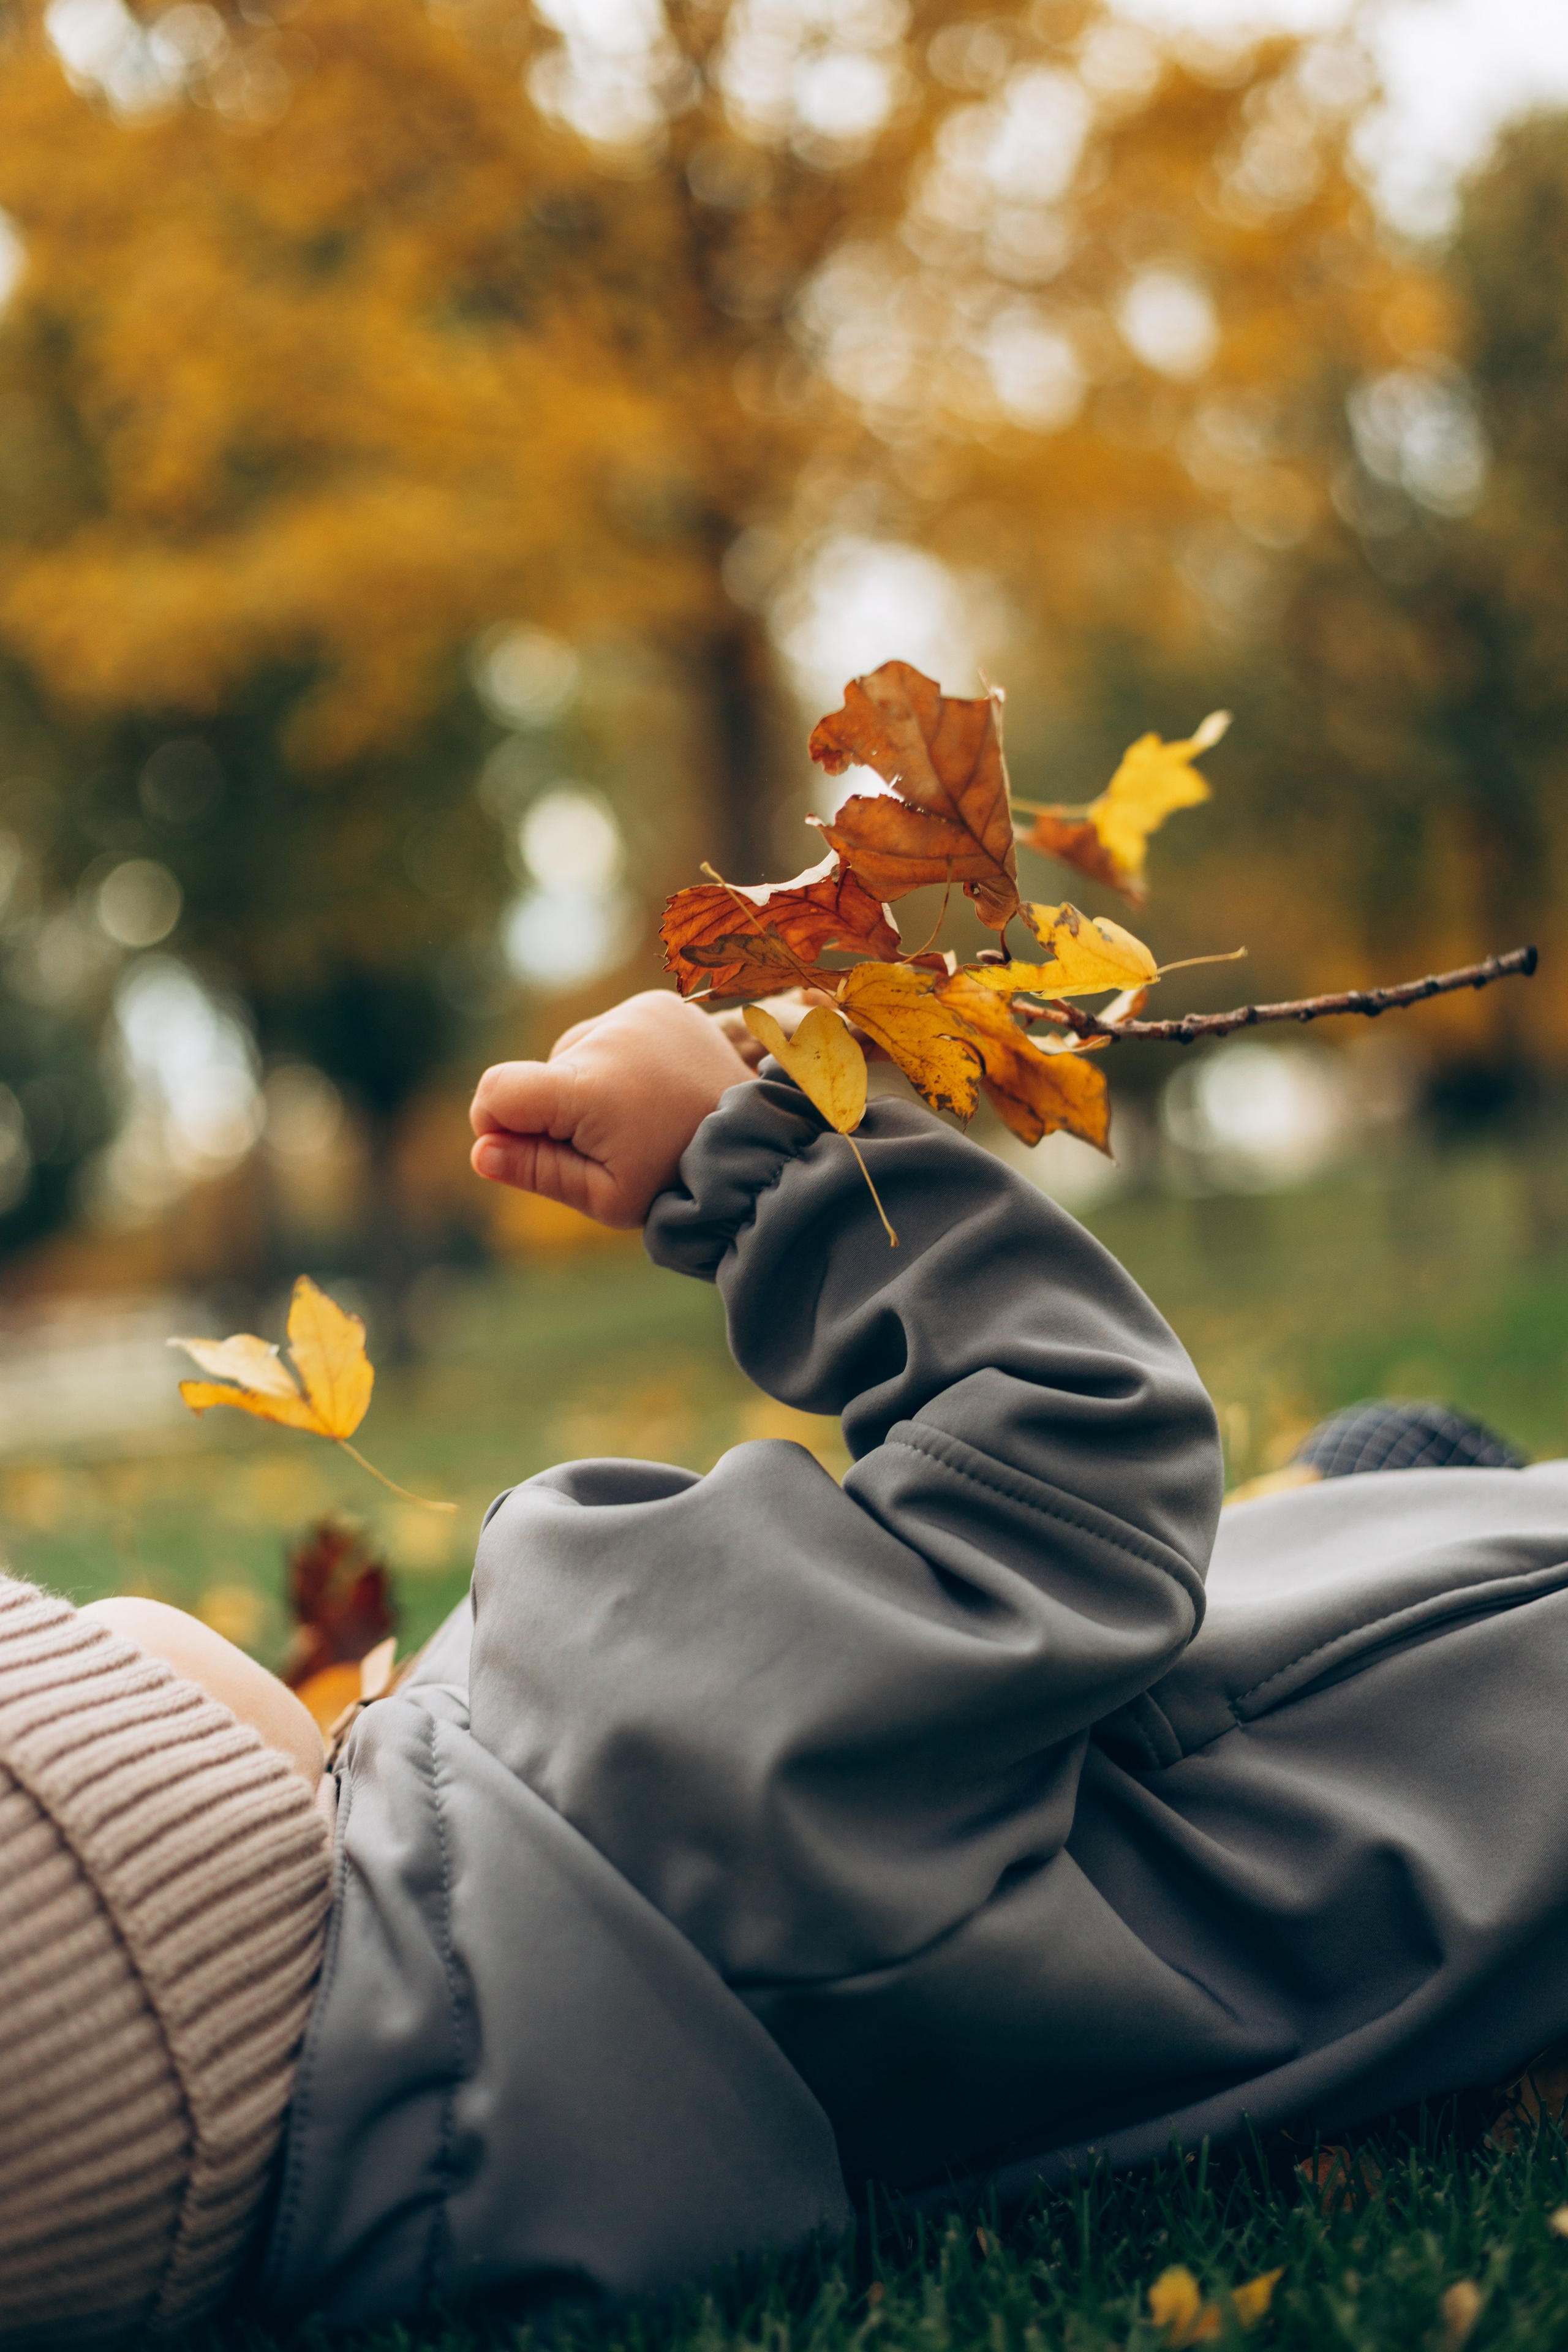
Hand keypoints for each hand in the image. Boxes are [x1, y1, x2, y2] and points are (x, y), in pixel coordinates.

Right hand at [469, 990, 753, 1227]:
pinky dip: (617, 1060)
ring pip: (573, 1052)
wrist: (753, 1142)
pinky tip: (651, 1088)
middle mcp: (609, 1036)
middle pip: (537, 1074)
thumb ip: (534, 1171)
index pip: (498, 1090)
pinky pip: (608, 1032)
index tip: (520, 1149)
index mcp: (587, 1089)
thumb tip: (480, 1152)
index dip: (495, 1124)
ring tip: (639, 1116)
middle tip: (614, 1144)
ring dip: (588, 1083)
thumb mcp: (602, 1195)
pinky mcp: (658, 1004)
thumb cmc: (674, 1178)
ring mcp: (636, 1013)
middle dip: (556, 1112)